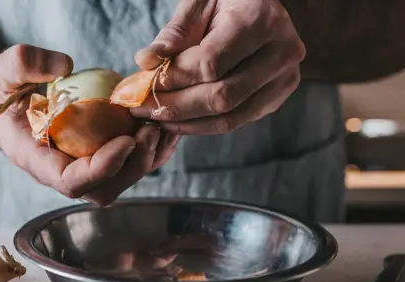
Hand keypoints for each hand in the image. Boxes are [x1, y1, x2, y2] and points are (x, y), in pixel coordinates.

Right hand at [0, 45, 178, 204]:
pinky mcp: (93, 155)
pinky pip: (125, 164)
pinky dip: (148, 150)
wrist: (0, 101)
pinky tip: (161, 125)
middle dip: (133, 166)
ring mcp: (78, 166)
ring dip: (146, 159)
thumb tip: (65, 66)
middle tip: (151, 130)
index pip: (70, 182)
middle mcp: (59, 170)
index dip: (102, 169)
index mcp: (35, 159)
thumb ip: (24, 63)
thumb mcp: (1, 70)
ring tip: (162, 125)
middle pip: (103, 188)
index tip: (126, 140)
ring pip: (119, 181)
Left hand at [132, 0, 305, 134]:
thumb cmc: (226, 1)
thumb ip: (174, 32)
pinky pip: (235, 122)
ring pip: (229, 117)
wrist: (261, 8)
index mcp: (262, 20)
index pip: (210, 63)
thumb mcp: (199, 4)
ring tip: (154, 116)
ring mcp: (284, 79)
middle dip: (175, 106)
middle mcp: (282, 52)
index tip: (142, 84)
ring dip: (185, 123)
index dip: (173, 79)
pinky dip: (201, 126)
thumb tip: (146, 61)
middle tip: (141, 108)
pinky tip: (176, 120)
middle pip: (221, 97)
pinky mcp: (277, 97)